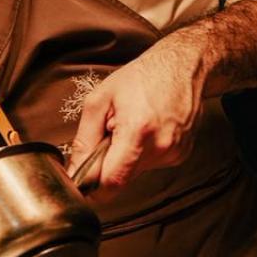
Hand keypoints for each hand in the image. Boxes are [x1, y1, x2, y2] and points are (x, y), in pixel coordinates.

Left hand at [71, 37, 206, 189]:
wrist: (181, 67)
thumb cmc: (140, 78)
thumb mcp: (99, 101)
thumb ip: (84, 140)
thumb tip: (74, 170)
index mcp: (137, 131)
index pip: (112, 181)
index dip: (93, 189)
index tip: (81, 186)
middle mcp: (161, 146)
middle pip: (123, 178)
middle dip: (108, 165)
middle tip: (108, 137)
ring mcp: (175, 152)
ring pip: (136, 172)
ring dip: (125, 157)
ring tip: (130, 128)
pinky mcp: (181, 154)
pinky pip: (151, 164)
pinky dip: (141, 153)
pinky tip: (145, 130)